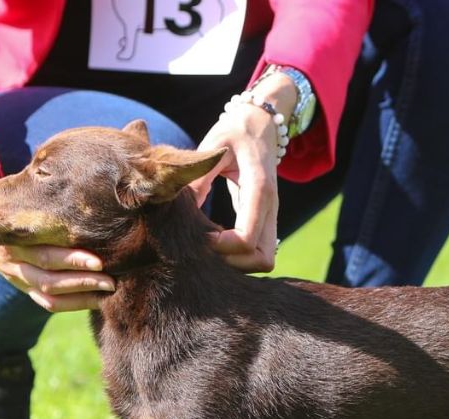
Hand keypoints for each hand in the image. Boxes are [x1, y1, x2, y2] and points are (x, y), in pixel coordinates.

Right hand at [0, 159, 115, 311]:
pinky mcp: (22, 286)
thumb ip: (50, 174)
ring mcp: (14, 274)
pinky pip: (46, 302)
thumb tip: (123, 130)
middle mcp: (11, 254)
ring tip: (110, 287)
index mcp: (11, 230)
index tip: (99, 259)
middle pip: (45, 273)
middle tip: (110, 276)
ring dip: (80, 292)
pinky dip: (72, 303)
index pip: (41, 251)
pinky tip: (97, 300)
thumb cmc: (10, 195)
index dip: (71, 259)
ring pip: (47, 291)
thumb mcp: (20, 185)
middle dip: (79, 277)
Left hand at [187, 74, 297, 272]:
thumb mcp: (213, 146)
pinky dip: (240, 255)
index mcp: (259, 188)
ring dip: (238, 263)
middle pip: (263, 259)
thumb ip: (198, 177)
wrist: (261, 124)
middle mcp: (270, 206)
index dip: (222, 247)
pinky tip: (216, 242)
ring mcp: (271, 215)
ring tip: (210, 249)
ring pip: (265, 260)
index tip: (200, 238)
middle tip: (205, 252)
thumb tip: (177, 207)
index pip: (246, 238)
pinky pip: (258, 251)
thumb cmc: (234, 132)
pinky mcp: (266, 219)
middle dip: (234, 263)